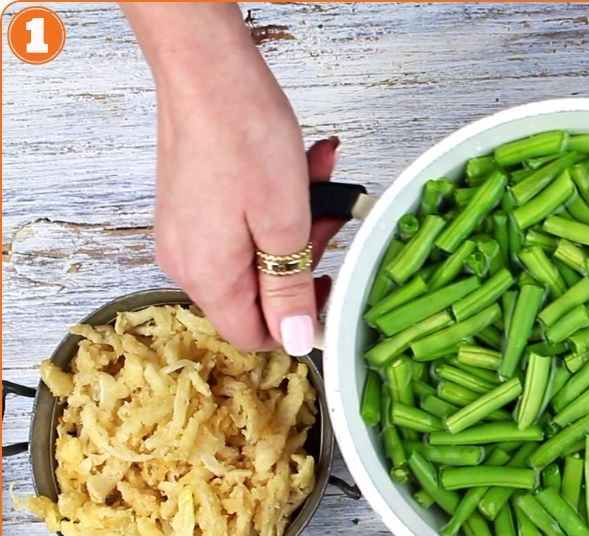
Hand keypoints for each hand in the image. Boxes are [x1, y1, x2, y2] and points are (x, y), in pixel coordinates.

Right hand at [152, 72, 344, 354]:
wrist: (205, 71)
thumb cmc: (244, 137)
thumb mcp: (284, 224)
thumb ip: (291, 290)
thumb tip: (296, 341)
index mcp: (208, 276)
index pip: (255, 335)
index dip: (298, 321)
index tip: (330, 284)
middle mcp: (188, 260)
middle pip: (259, 291)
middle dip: (305, 255)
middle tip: (333, 214)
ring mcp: (186, 231)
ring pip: (256, 250)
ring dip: (297, 220)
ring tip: (321, 179)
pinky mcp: (191, 205)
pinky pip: (241, 222)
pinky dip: (275, 203)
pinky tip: (301, 166)